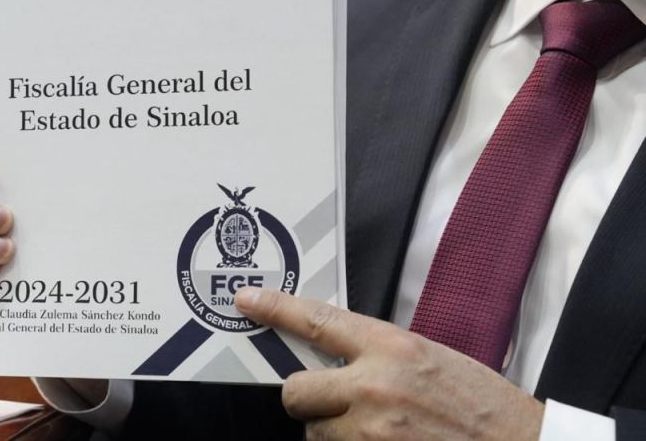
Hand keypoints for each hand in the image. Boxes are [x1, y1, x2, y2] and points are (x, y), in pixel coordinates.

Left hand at [235, 288, 544, 440]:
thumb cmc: (481, 404)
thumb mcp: (427, 358)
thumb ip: (377, 354)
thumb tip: (333, 358)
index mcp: (390, 347)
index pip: (317, 320)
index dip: (275, 308)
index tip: (246, 301)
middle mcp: (374, 386)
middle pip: (296, 391)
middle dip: (306, 400)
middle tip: (332, 404)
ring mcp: (373, 431)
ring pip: (315, 433)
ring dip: (333, 434)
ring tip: (378, 431)